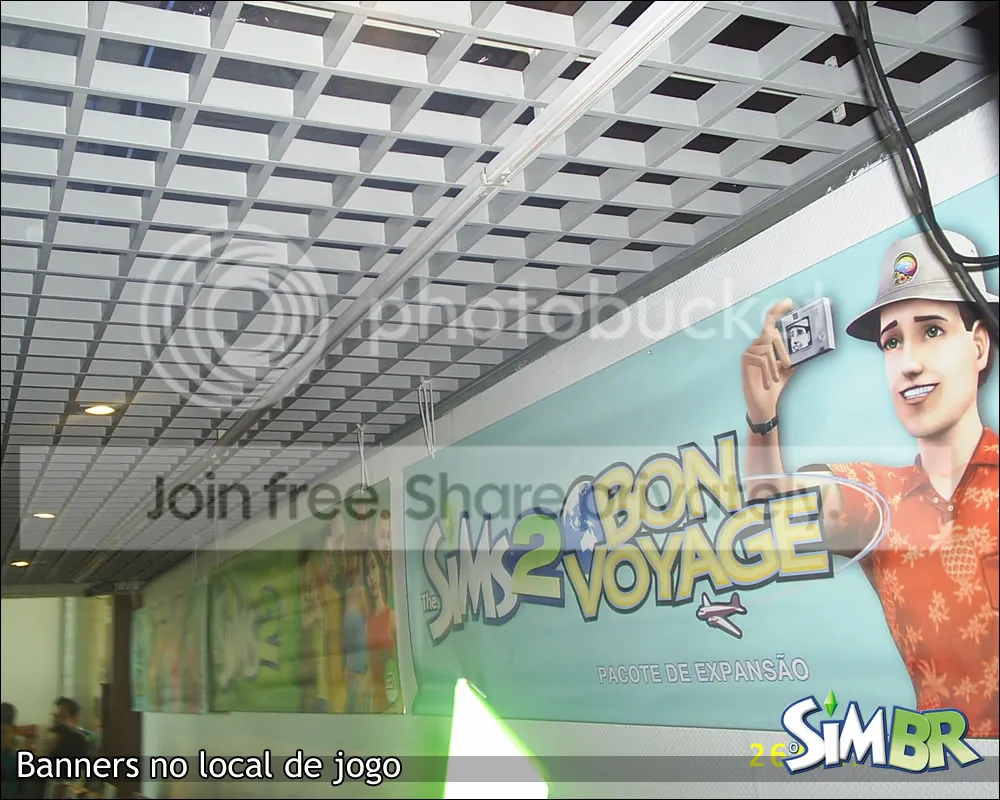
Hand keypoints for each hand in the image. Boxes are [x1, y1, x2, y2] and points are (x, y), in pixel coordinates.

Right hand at [742, 299, 795, 423]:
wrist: (764, 403)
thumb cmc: (775, 386)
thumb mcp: (789, 369)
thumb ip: (795, 357)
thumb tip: (810, 348)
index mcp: (767, 344)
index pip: (771, 323)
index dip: (778, 311)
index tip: (789, 302)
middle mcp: (757, 344)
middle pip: (770, 333)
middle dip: (782, 349)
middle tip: (788, 365)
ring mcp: (750, 351)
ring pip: (768, 348)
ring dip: (775, 366)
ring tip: (774, 378)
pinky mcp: (745, 359)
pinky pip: (762, 358)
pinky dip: (768, 370)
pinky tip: (767, 380)